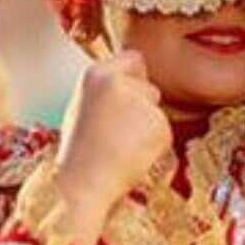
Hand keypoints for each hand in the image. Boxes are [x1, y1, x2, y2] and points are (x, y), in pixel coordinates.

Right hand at [52, 51, 172, 244]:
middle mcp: (119, 82)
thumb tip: (133, 82)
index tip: (126, 99)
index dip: (133, 80)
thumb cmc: (79, 152)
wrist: (82, 185)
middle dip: (142, 107)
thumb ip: (108, 90)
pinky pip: (165, 131)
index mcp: (96, 74)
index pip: (132, 59)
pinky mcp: (159, 125)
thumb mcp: (82, 107)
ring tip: (121, 146)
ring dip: (148, 126)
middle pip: (149, 86)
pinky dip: (155, 145)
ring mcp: (141, 103)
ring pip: (157, 110)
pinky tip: (132, 156)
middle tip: (118, 132)